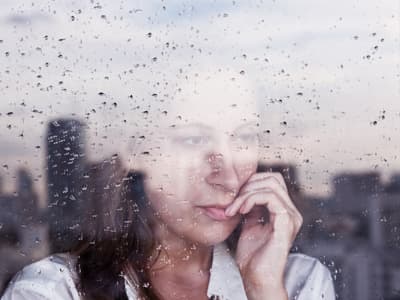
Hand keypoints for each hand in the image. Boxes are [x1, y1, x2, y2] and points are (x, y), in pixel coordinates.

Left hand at [225, 172, 302, 299]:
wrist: (255, 278)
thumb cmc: (252, 256)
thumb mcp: (250, 223)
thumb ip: (252, 206)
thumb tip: (245, 190)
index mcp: (285, 211)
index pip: (272, 180)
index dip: (251, 182)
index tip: (234, 196)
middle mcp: (292, 212)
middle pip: (273, 178)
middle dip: (248, 184)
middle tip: (233, 200)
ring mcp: (291, 217)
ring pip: (270, 185)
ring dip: (246, 193)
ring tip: (234, 208)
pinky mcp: (286, 223)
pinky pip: (270, 198)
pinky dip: (251, 199)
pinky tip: (240, 210)